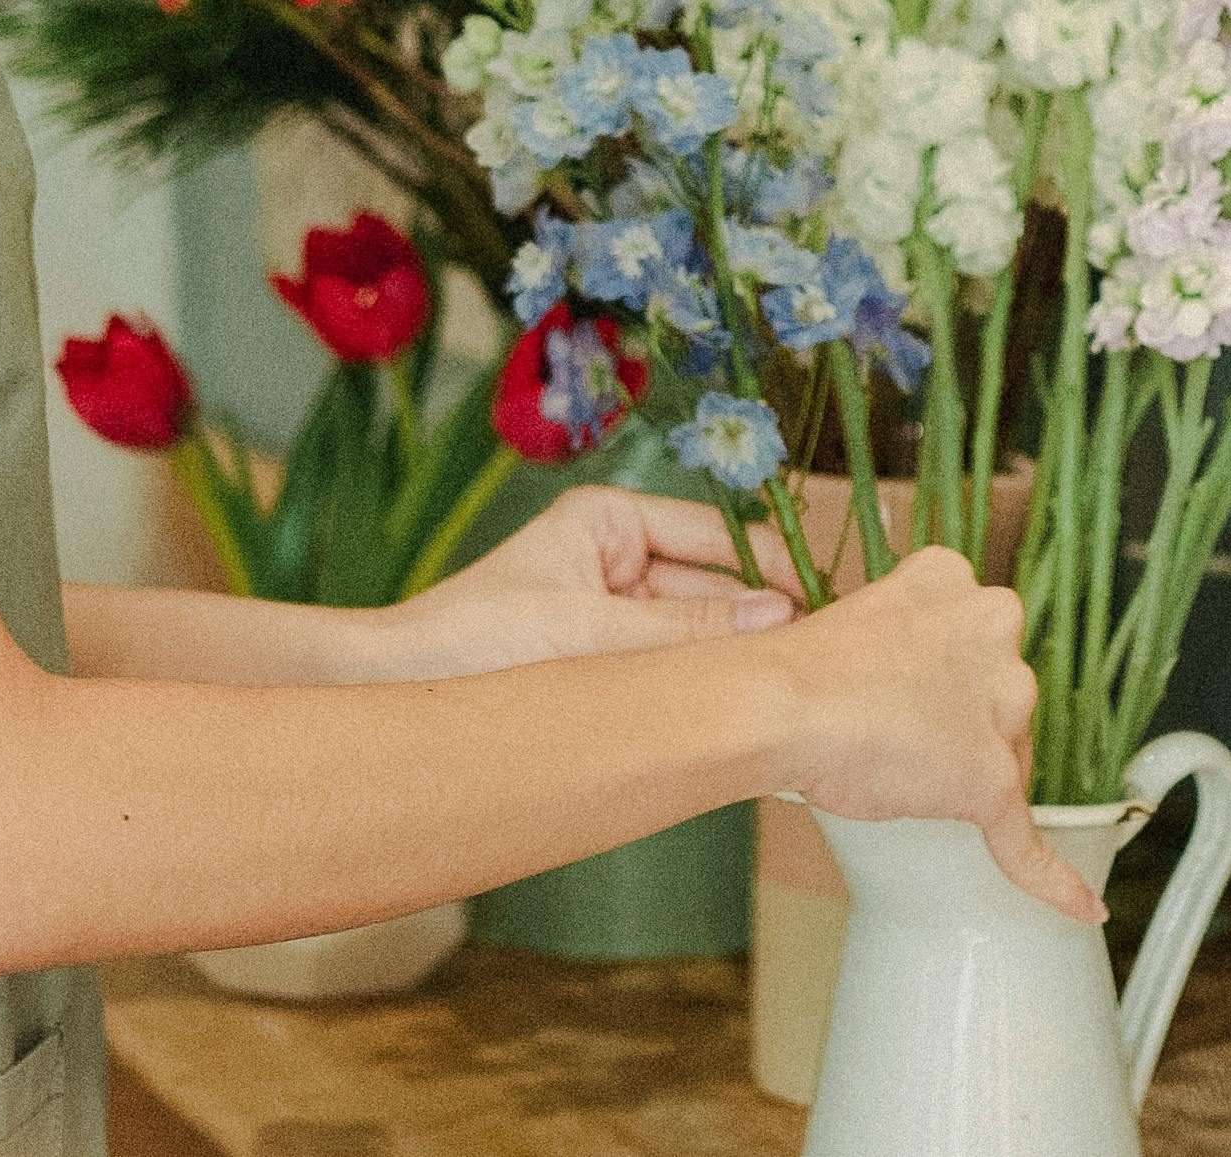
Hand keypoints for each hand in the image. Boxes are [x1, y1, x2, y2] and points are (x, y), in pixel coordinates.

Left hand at [368, 485, 795, 680]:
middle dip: (760, 624)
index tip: (827, 606)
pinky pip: (672, 666)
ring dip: (733, 660)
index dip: (774, 570)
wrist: (402, 690)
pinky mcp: (608, 657)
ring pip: (699, 633)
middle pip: (716, 589)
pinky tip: (738, 710)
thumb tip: (777, 619)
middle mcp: (619, 555)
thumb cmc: (477, 640)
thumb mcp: (590, 632)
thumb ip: (685, 631)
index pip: (719, 536)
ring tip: (791, 690)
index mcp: (612, 520)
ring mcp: (614, 608)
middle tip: (823, 662)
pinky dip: (701, 686)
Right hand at [767, 546, 1094, 924]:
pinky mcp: (992, 778)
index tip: (907, 689)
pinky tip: (1082, 907)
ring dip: (967, 776)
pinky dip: (1053, 878)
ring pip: (1009, 758)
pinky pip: (1027, 841)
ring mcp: (1000, 706)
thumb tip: (905, 683)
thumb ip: (905, 636)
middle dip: (962, 726)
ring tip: (894, 775)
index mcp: (955, 580)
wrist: (781, 705)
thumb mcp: (862, 616)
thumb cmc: (798, 671)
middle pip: (1003, 698)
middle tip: (890, 735)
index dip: (944, 678)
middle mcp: (995, 628)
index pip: (977, 641)